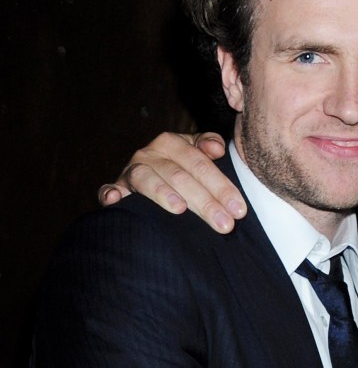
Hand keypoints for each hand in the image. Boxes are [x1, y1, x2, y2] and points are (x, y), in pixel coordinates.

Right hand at [97, 131, 246, 232]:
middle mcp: (149, 155)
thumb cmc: (181, 169)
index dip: (221, 186)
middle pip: (179, 176)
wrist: (150, 177)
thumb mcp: (196, 155)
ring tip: (179, 208)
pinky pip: (109, 190)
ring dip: (162, 193)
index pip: (200, 164)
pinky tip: (117, 200)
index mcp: (172, 144)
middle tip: (224, 224)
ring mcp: (130, 172)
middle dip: (204, 201)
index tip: (239, 209)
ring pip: (147, 180)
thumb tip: (218, 148)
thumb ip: (209, 145)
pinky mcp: (116, 189)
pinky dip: (110, 193)